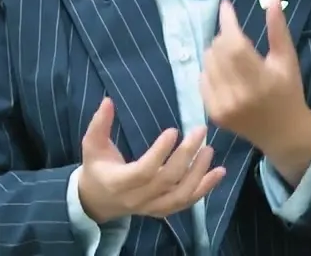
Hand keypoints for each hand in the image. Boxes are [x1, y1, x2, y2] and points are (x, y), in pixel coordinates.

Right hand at [77, 97, 225, 223]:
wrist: (96, 202)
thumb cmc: (96, 168)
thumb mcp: (91, 146)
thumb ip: (99, 124)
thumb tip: (108, 100)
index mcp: (118, 182)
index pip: (143, 171)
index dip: (160, 153)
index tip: (173, 131)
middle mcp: (137, 198)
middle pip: (167, 180)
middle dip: (186, 155)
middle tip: (199, 131)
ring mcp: (151, 207)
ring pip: (180, 195)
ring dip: (199, 173)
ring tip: (209, 149)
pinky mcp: (162, 210)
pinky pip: (186, 202)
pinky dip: (205, 188)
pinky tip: (219, 172)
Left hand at [201, 0, 310, 159]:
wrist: (283, 133)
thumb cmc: (289, 92)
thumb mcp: (288, 59)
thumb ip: (278, 28)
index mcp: (261, 80)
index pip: (235, 44)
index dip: (228, 22)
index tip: (226, 7)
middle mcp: (239, 94)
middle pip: (219, 51)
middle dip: (225, 36)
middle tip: (236, 36)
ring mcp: (223, 106)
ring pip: (208, 63)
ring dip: (216, 51)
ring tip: (232, 54)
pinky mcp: (214, 113)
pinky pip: (202, 80)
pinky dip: (210, 70)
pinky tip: (225, 73)